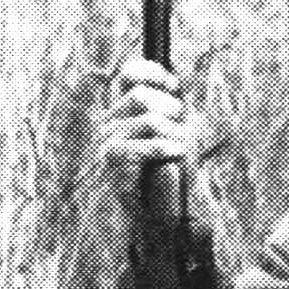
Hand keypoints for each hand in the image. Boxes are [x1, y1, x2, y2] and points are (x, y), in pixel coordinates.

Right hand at [100, 57, 211, 195]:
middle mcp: (110, 121)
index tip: (176, 89)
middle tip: (182, 131)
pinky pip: (138, 145)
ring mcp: (106, 140)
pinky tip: (176, 153)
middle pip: (140, 96)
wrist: (161, 214)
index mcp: (124, 110)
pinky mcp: (110, 160)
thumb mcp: (178, 132)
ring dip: (172, 133)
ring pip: (146, 120)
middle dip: (170, 111)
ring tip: (181, 149)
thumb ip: (172, 108)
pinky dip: (161, 148)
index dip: (154, 74)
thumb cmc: (173, 172)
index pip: (129, 74)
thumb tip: (174, 83)